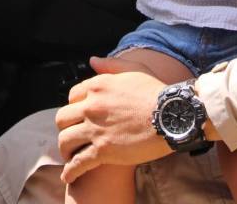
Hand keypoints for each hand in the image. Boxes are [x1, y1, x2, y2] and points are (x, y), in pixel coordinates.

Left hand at [56, 61, 172, 183]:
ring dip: (65, 150)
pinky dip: (70, 171)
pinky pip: (77, 162)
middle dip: (65, 128)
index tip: (79, 117)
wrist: (173, 116)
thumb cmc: (157, 92)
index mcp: (98, 86)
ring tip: (70, 156)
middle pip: (63, 118)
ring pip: (65, 140)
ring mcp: (96, 128)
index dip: (74, 108)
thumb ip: (111, 65)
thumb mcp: (134, 70)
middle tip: (72, 136)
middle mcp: (92, 106)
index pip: (72, 97)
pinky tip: (69, 176)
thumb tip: (93, 61)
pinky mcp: (103, 150)